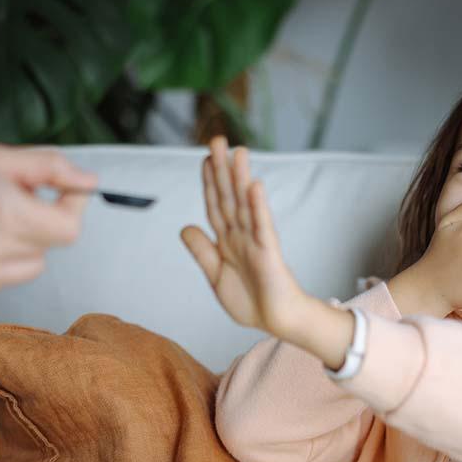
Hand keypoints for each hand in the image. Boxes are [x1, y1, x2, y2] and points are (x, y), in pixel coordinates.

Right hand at [0, 138, 96, 299]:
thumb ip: (51, 169)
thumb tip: (87, 183)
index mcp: (4, 214)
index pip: (69, 230)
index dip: (70, 208)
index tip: (63, 193)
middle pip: (48, 249)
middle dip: (39, 223)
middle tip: (10, 199)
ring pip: (27, 268)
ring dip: (19, 246)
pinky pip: (0, 280)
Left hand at [180, 136, 309, 337]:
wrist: (277, 321)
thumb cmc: (251, 301)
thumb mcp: (216, 276)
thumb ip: (202, 251)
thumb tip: (185, 227)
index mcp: (228, 240)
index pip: (216, 205)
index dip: (209, 183)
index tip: (204, 159)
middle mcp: (242, 235)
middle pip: (229, 197)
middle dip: (222, 170)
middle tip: (217, 140)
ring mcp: (256, 241)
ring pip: (245, 205)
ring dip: (241, 179)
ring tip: (238, 152)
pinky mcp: (269, 253)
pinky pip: (262, 226)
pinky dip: (258, 207)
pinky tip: (254, 187)